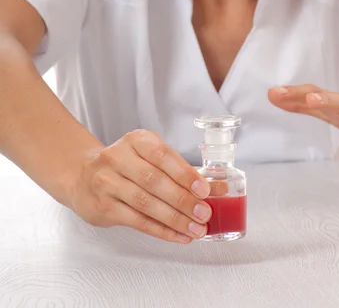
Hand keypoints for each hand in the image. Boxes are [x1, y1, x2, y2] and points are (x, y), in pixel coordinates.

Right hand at [69, 130, 211, 243]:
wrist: (83, 175)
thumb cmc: (126, 165)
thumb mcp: (149, 157)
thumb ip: (181, 171)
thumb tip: (217, 188)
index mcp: (136, 140)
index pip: (163, 156)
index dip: (185, 173)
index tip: (205, 190)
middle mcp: (118, 157)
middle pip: (154, 181)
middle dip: (183, 199)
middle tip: (204, 213)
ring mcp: (107, 182)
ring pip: (145, 203)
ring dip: (174, 219)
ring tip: (196, 229)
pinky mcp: (102, 206)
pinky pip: (136, 220)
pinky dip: (160, 230)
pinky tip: (178, 235)